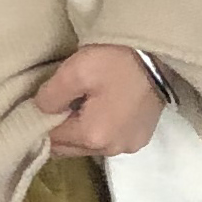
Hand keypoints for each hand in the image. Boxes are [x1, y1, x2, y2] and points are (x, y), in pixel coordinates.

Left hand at [36, 44, 167, 157]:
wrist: (160, 51)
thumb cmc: (118, 59)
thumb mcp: (76, 70)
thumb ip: (50, 95)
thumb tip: (41, 110)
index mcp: (93, 136)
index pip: (51, 139)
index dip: (43, 121)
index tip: (47, 101)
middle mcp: (111, 150)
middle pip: (69, 147)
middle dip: (61, 128)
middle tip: (64, 100)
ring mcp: (129, 146)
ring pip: (88, 146)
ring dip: (81, 129)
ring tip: (84, 101)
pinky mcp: (140, 138)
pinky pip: (108, 139)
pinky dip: (99, 128)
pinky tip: (103, 106)